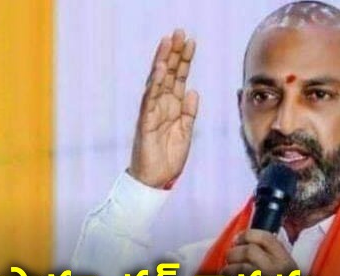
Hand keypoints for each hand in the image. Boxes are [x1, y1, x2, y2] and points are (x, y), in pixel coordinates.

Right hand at [129, 29, 198, 188]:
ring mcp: (152, 112)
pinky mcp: (145, 122)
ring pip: (158, 82)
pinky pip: (150, 100)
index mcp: (173, 107)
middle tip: (180, 32)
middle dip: (174, 53)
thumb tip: (194, 91)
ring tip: (168, 42)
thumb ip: (189, 112)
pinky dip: (155, 85)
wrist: (155, 179)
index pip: (179, 78)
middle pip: (168, 74)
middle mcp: (161, 105)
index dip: (184, 60)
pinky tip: (160, 70)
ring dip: (163, 61)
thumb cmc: (168, 157)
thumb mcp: (186, 132)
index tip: (190, 41)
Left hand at [220, 230, 319, 275]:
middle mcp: (277, 269)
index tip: (238, 239)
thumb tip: (249, 247)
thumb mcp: (290, 270)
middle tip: (230, 258)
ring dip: (228, 270)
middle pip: (249, 251)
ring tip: (226, 273)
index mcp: (285, 260)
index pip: (265, 238)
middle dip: (234, 253)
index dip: (247, 235)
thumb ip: (273, 258)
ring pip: (240, 269)